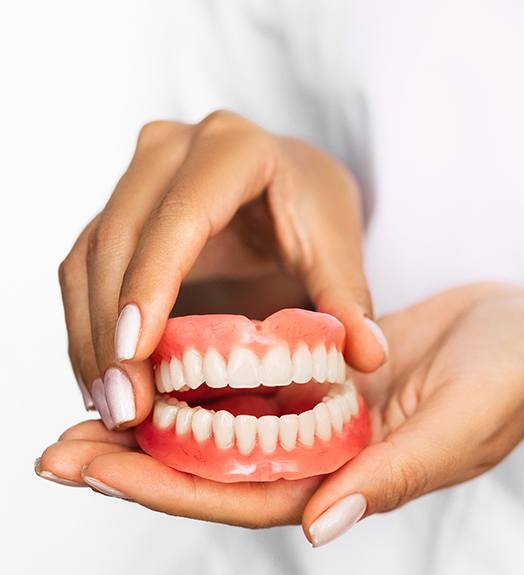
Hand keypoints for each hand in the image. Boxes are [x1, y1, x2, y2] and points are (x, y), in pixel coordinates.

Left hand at [37, 283, 523, 537]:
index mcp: (356, 478)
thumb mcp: (462, 422)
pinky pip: (256, 381)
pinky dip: (204, 378)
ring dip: (159, 420)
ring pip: (228, 427)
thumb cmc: (513, 377)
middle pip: (219, 470)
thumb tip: (320, 527)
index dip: (168, 490)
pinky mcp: (327, 373)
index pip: (247, 496)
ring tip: (85, 405)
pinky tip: (159, 361)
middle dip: (137, 464)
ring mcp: (325, 414)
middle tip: (55, 447)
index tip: (93, 470)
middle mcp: (329, 453)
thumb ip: (395, 475)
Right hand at [58, 110, 386, 428]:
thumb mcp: (337, 248)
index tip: (136, 352)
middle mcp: (170, 151)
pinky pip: (84, 272)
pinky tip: (104, 382)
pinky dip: (88, 330)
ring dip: (90, 339)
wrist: (287, 183)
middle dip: (112, 330)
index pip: (181, 216)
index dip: (152, 283)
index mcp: (233, 148)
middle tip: (126, 407)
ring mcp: (135, 179)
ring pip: (88, 260)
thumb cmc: (313, 209)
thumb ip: (350, 300)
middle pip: (119, 239)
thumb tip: (369, 357)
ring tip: (112, 408)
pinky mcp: (116, 213)